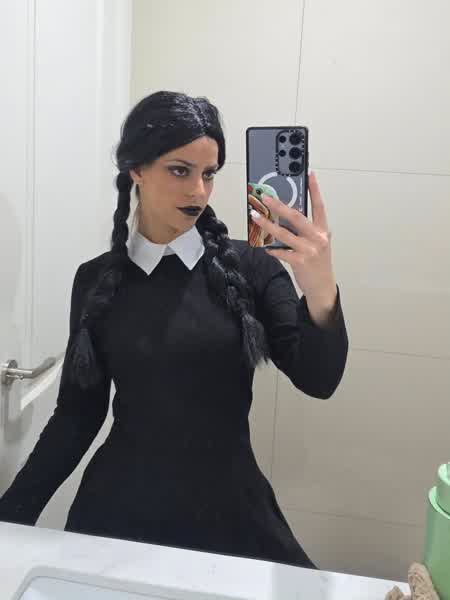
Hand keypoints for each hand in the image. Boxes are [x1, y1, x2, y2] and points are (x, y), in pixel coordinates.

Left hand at [249, 171, 336, 301]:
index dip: (315, 189)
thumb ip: (306, 229)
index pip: (319, 206)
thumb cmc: (318, 263)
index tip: (309, 174)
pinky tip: (265, 246)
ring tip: (255, 216)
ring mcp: (309, 249)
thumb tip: (285, 216)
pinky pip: (281, 251)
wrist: (322, 286)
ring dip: (267, 224)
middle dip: (278, 205)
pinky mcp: (300, 261)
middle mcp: (318, 238)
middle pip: (296, 216)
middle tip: (265, 197)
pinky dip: (271, 248)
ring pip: (284, 233)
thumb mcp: (317, 243)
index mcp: (323, 230)